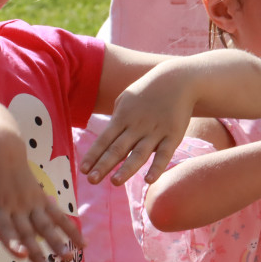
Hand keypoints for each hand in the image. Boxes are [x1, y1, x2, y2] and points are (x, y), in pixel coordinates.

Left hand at [0, 121, 83, 261]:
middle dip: (38, 252)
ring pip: (46, 224)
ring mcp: (30, 202)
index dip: (12, 241)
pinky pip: (57, 214)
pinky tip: (81, 244)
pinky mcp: (40, 198)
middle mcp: (15, 205)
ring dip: (58, 241)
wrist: (0, 143)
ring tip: (68, 258)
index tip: (22, 254)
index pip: (4, 226)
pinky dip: (69, 228)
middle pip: (28, 231)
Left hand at [80, 66, 193, 186]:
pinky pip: (164, 154)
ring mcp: (155, 132)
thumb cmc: (147, 90)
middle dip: (104, 165)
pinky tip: (149, 180)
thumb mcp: (126, 98)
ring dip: (126, 169)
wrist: (177, 79)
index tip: (83, 170)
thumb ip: (117, 118)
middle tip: (92, 181)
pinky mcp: (173, 135)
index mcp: (122, 117)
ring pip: (138, 154)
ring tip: (114, 182)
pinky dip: (157, 167)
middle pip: (117, 148)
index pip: (104, 139)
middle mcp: (136, 126)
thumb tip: (108, 137)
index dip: (93, 155)